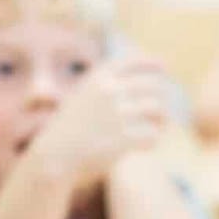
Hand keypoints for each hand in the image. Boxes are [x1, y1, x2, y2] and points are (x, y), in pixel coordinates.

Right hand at [31, 57, 169, 186]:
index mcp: (98, 79)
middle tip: (160, 114)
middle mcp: (110, 91)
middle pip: (153, 86)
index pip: (132, 62)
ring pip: (158, 110)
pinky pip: (152, 135)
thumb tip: (135, 77)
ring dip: (161, 121)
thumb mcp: (80, 97)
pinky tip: (145, 147)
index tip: (163, 67)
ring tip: (156, 129)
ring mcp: (118, 113)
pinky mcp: (124, 137)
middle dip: (160, 99)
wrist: (55, 156)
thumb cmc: (68, 129)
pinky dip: (152, 142)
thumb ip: (104, 86)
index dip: (150, 63)